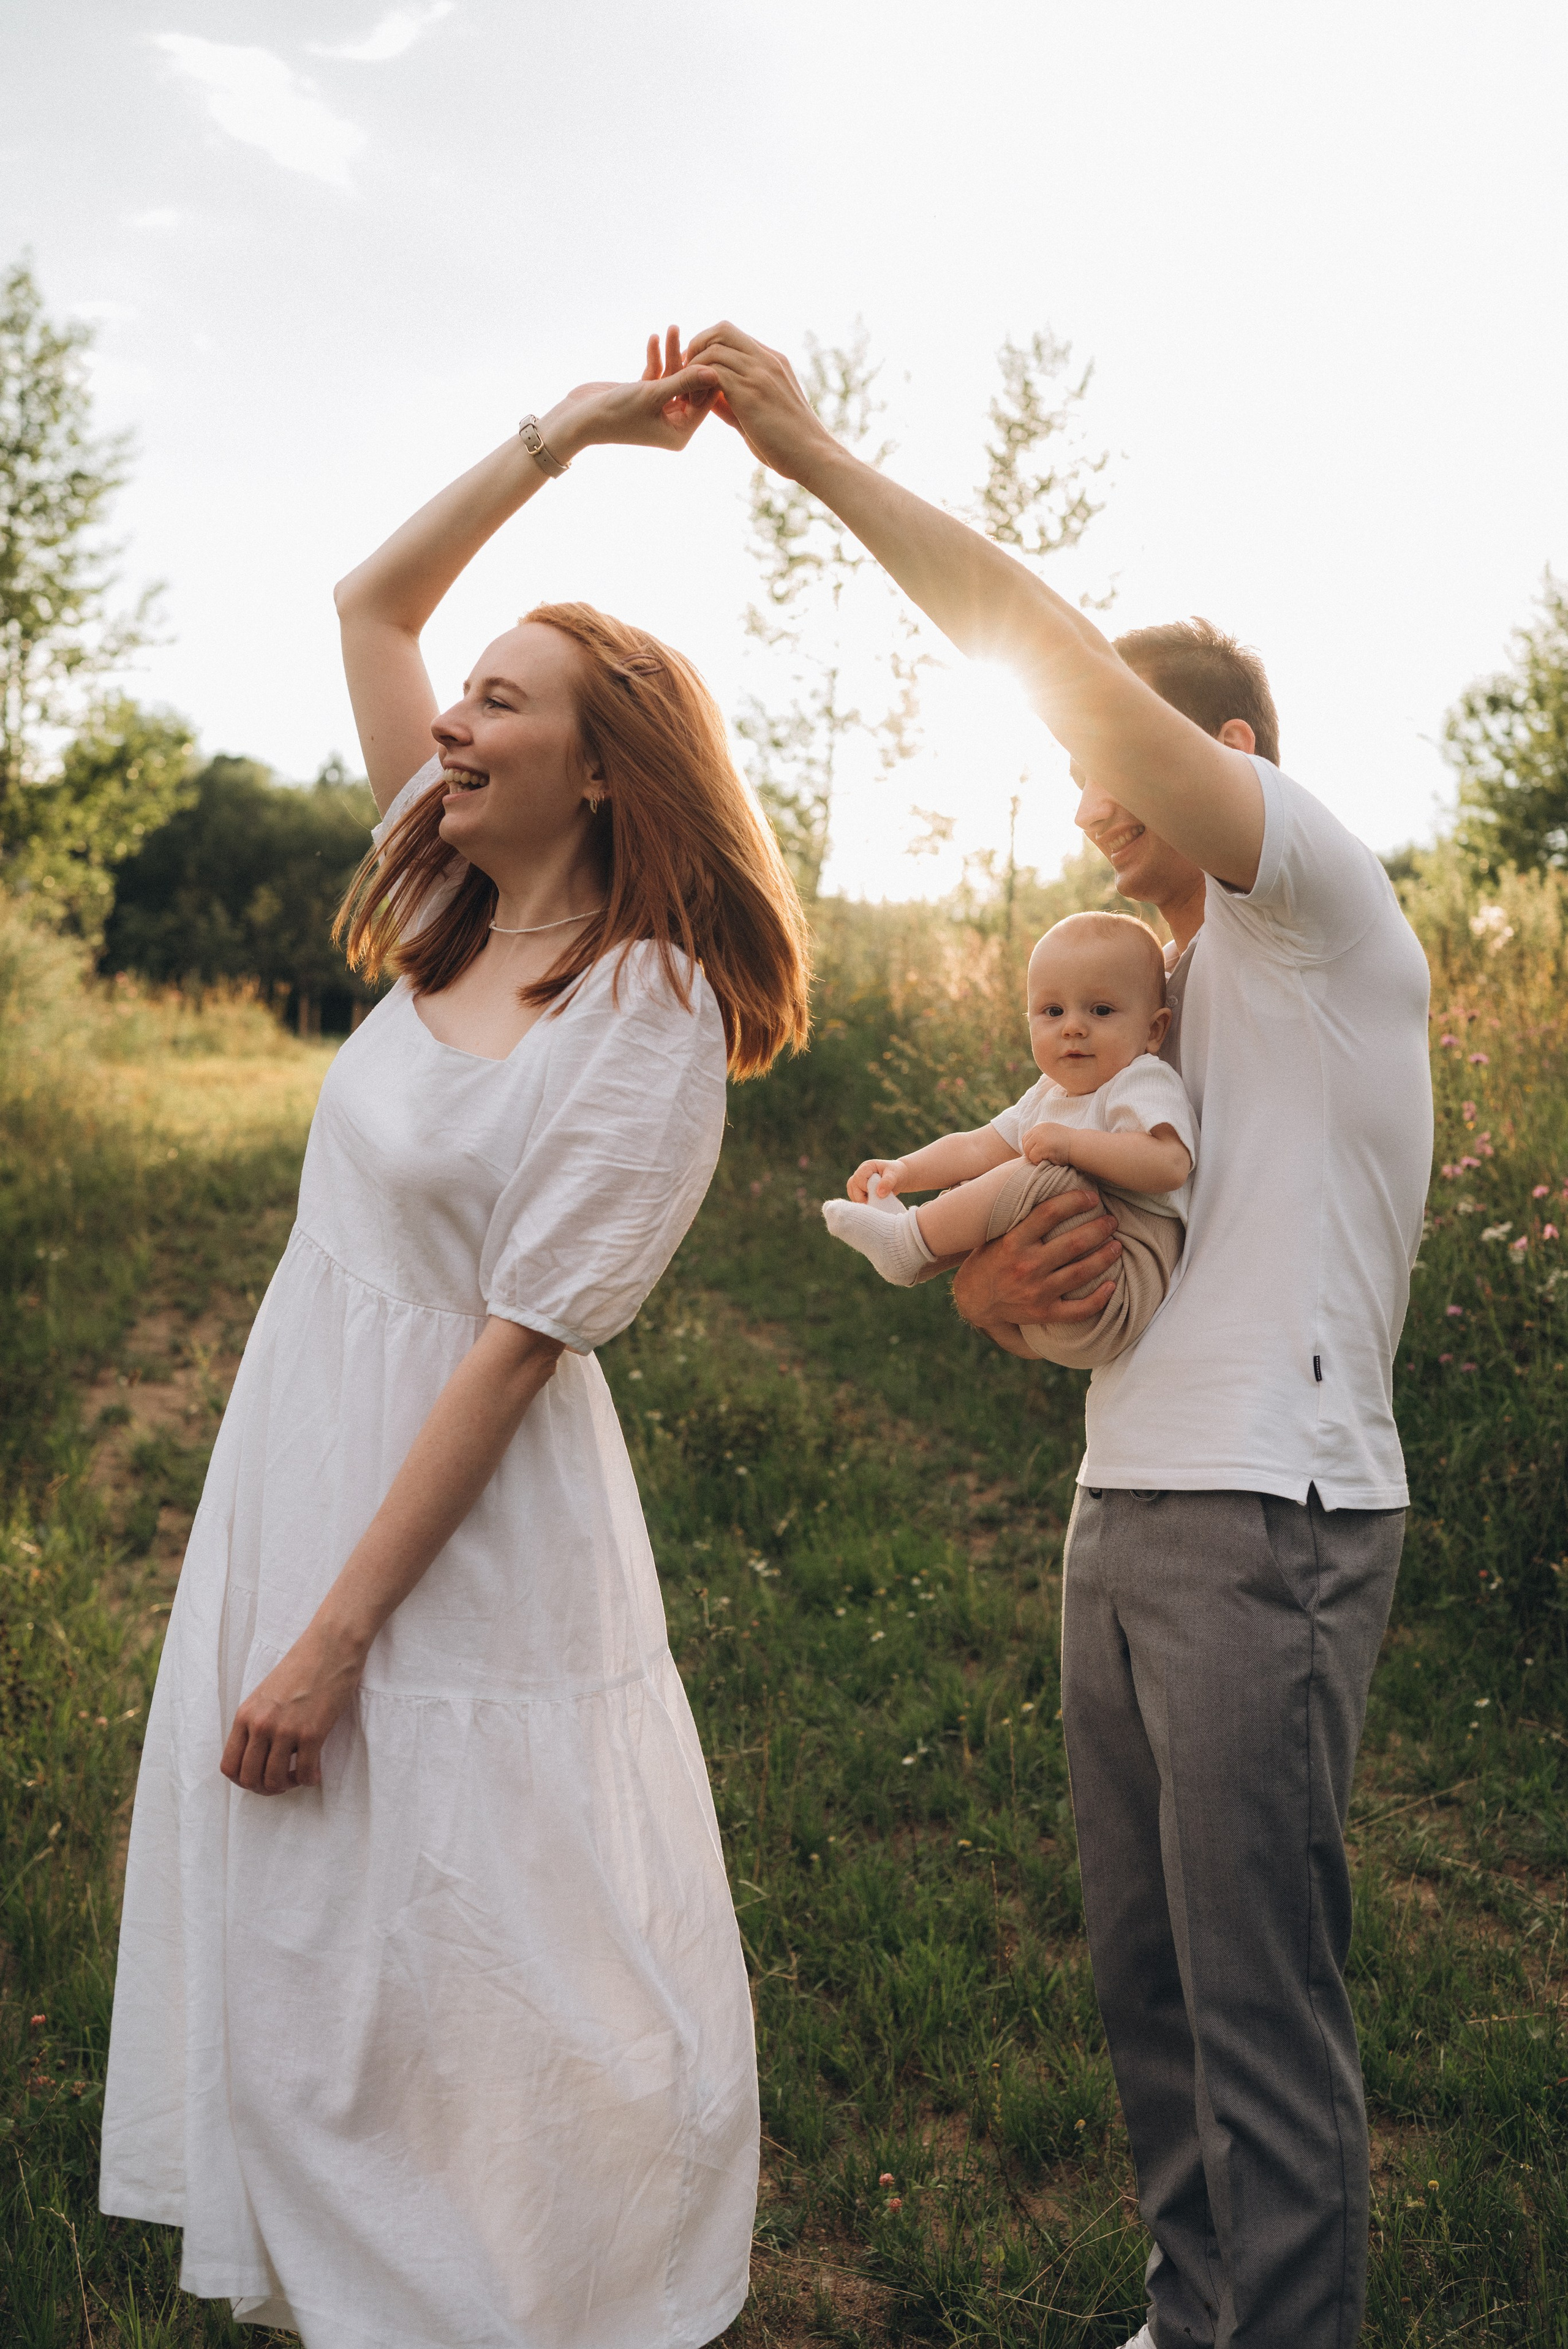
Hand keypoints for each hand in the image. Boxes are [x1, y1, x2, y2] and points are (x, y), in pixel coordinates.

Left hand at [220, 1617, 365, 1794]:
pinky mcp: (312, 1733)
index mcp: (245, 1715)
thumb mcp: (266, 1694)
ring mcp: (285, 1730)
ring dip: (286, 1785)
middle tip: (280, 1781)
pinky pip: (304, 1773)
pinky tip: (315, 1771)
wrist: (331, 1646)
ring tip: (298, 1776)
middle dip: (264, 1788)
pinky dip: (309, 1779)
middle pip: (249, 1778)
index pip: (229, 1765)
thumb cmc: (302, 1667)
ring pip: (274, 1781)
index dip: (243, 1780)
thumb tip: (258, 1754)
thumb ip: (257, 1721)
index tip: (259, 1777)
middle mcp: (260, 1725)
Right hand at [541, 327, 717, 461]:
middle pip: (690, 387)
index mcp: (680, 433)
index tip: (710, 349)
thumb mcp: (653, 394)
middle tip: (689, 334)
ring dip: (671, 353)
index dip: (708, 376)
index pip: (705, 402)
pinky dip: (655, 358)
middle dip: (688, 360)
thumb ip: (684, 382)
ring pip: (673, 378)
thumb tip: (714, 372)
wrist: (579, 418)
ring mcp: (659, 410)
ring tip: (671, 328)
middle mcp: (672, 424)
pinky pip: (657, 374)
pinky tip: (654, 338)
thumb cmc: (616, 413)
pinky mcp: (644, 397)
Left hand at [681, 322, 836, 480]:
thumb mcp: (759, 412)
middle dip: (697, 348)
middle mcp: (766, 359)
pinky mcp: (751, 391)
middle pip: (721, 329)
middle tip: (687, 376)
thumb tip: (709, 395)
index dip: (707, 347)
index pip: (731, 335)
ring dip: (694, 369)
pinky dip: (697, 385)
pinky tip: (695, 406)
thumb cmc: (789, 443)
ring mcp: (760, 373)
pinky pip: (713, 372)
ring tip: (690, 397)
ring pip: (714, 348)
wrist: (813, 456)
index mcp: (772, 360)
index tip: (695, 371)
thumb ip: (734, 400)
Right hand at [848, 1156, 906, 1202]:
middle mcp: (860, 1173)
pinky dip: (860, 1202)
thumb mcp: (894, 1175)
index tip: (877, 1194)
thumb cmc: (897, 1173)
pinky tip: (870, 1204)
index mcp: (867, 1167)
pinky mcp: (859, 1189)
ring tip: (872, 1203)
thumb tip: (879, 1194)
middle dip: (861, 1196)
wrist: (899, 1177)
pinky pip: (854, 1197)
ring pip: (851, 1191)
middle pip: (852, 1185)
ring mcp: (858, 1181)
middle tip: (874, 1201)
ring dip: (859, 1200)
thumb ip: (887, 1182)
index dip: (865, 1188)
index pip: (858, 1179)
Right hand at [951, 1191, 1121, 1330]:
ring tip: (1117, 1245)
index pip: (1049, 1213)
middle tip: (1112, 1221)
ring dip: (1105, 1257)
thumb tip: (1047, 1185)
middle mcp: (1026, 1265)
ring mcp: (1036, 1292)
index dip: (1075, 1200)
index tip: (1091, 1197)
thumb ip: (1022, 1217)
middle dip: (1099, 1229)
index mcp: (1013, 1242)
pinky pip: (1078, 1309)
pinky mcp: (1043, 1313)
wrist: (972, 1300)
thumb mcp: (997, 1234)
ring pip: (1081, 1273)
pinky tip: (1112, 1286)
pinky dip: (1099, 1298)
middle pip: (1074, 1243)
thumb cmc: (988, 1261)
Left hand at [1021, 1122, 1072, 1167]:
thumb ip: (1041, 1139)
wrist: (1080, 1145)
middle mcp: (1038, 1129)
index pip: (1026, 1139)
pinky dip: (1039, 1162)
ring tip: (1048, 1158)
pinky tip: (1049, 1159)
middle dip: (1032, 1154)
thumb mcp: (1052, 1137)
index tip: (1041, 1153)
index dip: (1031, 1148)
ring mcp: (1039, 1136)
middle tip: (1044, 1157)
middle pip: (1025, 1145)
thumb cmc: (1068, 1145)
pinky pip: (1033, 1157)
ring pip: (1028, 1152)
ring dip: (1036, 1158)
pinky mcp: (1042, 1145)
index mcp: (1041, 1126)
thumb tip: (1028, 1149)